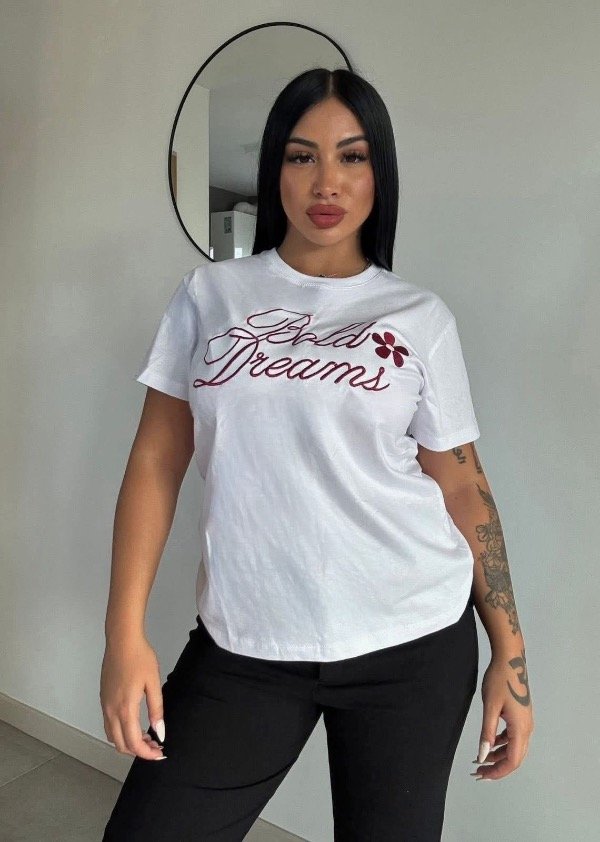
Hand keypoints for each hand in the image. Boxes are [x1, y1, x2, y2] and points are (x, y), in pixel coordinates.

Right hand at [100, 634, 166, 760]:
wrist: (122, 640)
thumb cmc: (140, 658)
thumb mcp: (153, 683)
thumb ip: (156, 710)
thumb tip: (159, 733)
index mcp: (125, 708)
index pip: (133, 743)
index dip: (147, 753)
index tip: (160, 753)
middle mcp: (111, 710)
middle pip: (120, 744)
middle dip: (138, 751)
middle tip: (156, 745)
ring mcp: (104, 705)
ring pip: (112, 736)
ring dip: (128, 742)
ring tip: (147, 736)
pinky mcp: (103, 699)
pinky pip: (108, 724)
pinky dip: (120, 732)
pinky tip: (134, 724)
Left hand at [471, 653, 533, 780]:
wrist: (510, 660)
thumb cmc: (500, 679)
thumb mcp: (490, 707)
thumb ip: (487, 733)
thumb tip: (483, 755)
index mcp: (521, 728)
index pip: (512, 760)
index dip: (498, 772)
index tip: (482, 776)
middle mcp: (527, 728)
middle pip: (515, 758)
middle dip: (497, 768)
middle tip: (479, 773)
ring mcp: (526, 722)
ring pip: (514, 748)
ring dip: (499, 756)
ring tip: (481, 760)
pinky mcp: (521, 716)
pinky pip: (513, 737)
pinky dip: (502, 744)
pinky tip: (490, 743)